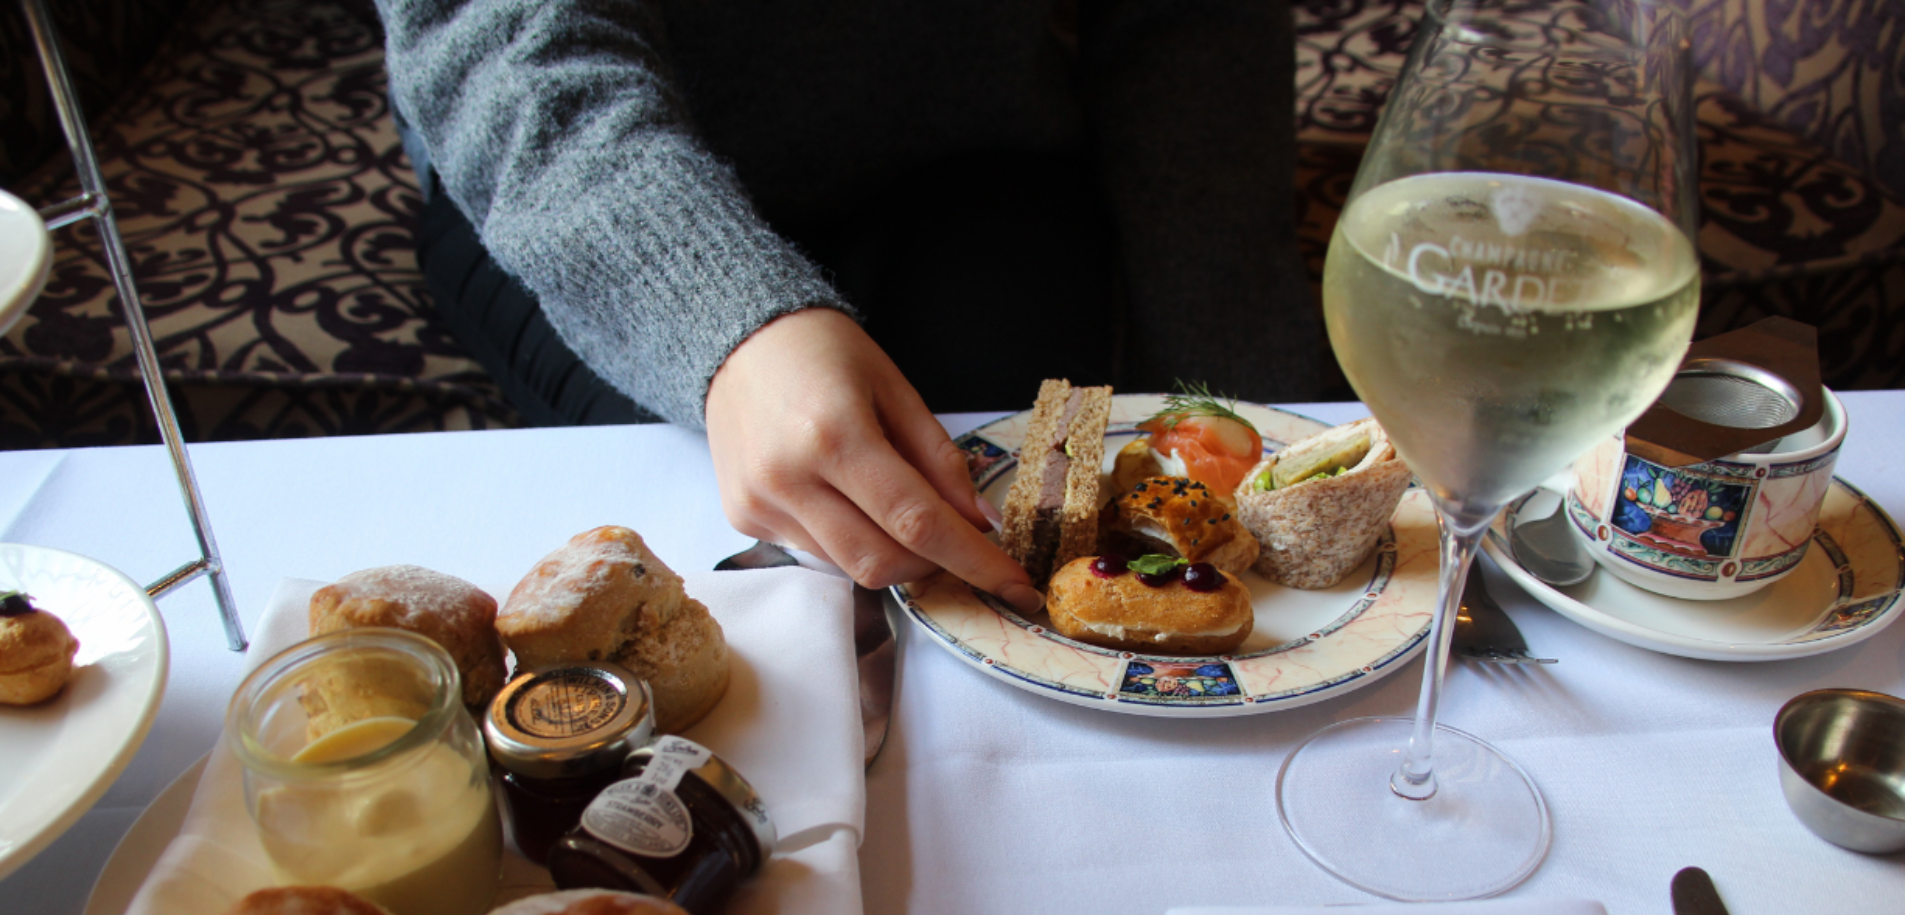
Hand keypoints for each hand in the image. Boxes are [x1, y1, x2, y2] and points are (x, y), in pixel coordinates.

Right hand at [705, 308, 1042, 612]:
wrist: (739, 340)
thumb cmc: (824, 353)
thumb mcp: (896, 388)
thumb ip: (939, 459)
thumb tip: (976, 523)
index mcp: (834, 435)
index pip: (917, 521)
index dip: (973, 561)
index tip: (1017, 588)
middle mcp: (788, 478)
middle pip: (882, 561)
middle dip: (934, 564)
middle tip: (956, 537)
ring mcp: (759, 504)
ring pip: (849, 565)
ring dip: (892, 551)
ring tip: (889, 500)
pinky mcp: (743, 518)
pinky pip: (816, 553)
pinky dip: (851, 539)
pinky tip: (844, 495)